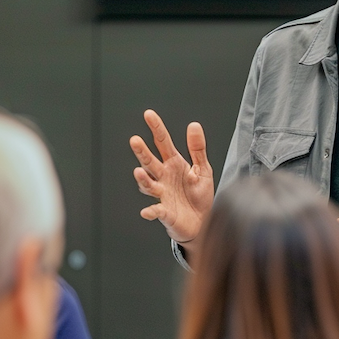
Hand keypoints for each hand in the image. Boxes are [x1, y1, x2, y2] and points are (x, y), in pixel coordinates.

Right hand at [130, 110, 213, 247]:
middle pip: (150, 161)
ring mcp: (162, 194)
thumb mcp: (203, 169)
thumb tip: (194, 125)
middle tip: (135, 140)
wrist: (202, 223)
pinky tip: (147, 211)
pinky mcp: (165, 212)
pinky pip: (156, 211)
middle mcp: (164, 177)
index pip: (163, 142)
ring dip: (143, 179)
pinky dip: (151, 211)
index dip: (156, 128)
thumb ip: (198, 148)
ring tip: (139, 171)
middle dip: (142, 151)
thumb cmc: (199, 196)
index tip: (149, 114)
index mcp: (174, 164)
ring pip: (149, 184)